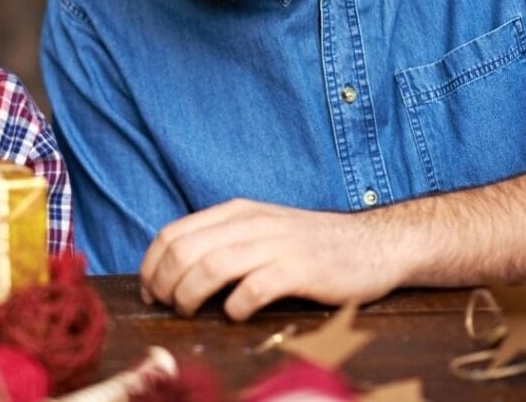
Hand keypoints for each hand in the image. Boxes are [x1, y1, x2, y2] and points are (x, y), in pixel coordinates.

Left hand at [139, 198, 404, 320]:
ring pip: (211, 266)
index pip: (174, 233)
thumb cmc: (313, 245)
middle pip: (185, 250)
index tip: (150, 291)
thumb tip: (176, 270)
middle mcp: (253, 223)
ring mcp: (277, 244)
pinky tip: (236, 313)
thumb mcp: (263, 229)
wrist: (375, 243)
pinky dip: (236, 305)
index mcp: (238, 212)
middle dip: (165, 282)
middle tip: (167, 306)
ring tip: (190, 311)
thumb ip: (225, 240)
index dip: (152, 265)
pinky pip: (254, 288)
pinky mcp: (301, 269)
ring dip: (190, 294)